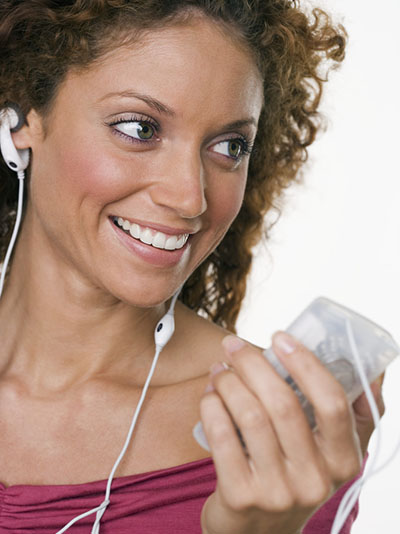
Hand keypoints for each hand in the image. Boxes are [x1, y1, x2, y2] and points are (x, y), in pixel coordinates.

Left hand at [199, 332, 381, 533]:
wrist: (260, 533)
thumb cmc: (296, 475)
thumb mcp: (334, 452)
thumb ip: (356, 414)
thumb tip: (374, 370)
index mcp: (344, 460)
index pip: (332, 402)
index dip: (305, 363)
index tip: (280, 337)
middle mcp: (314, 479)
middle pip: (283, 404)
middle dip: (253, 363)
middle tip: (234, 345)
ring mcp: (277, 492)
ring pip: (250, 416)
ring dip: (228, 382)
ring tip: (220, 370)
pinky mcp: (240, 497)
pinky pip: (221, 436)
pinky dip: (211, 406)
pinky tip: (209, 395)